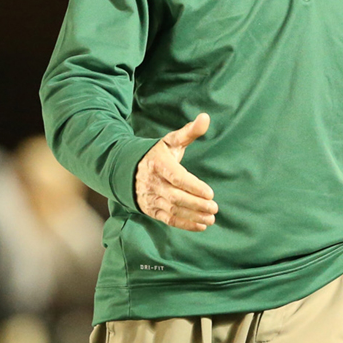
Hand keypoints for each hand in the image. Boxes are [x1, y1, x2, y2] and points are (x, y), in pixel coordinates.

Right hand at [134, 113, 216, 230]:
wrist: (128, 170)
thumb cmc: (157, 153)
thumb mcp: (171, 141)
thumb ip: (189, 131)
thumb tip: (206, 117)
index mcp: (158, 164)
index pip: (177, 178)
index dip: (193, 186)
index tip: (210, 193)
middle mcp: (152, 183)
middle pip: (176, 197)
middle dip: (196, 204)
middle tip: (215, 207)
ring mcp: (150, 197)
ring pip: (172, 210)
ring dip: (193, 216)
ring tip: (212, 218)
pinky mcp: (151, 209)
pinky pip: (168, 219)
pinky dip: (184, 224)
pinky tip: (201, 226)